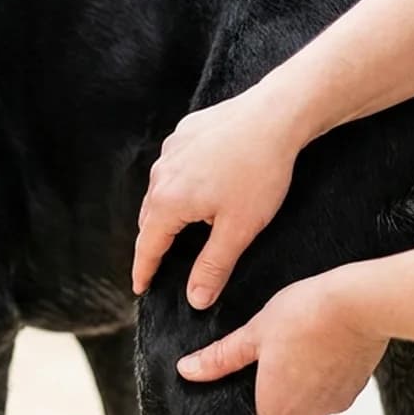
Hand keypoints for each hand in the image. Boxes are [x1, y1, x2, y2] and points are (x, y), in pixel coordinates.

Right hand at [133, 86, 313, 307]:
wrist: (274, 115)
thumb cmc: (259, 173)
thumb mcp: (239, 229)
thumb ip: (213, 266)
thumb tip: (196, 300)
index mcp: (168, 202)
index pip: (148, 246)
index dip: (143, 270)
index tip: (139, 287)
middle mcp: (161, 174)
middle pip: (150, 218)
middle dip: (153, 242)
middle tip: (157, 263)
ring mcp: (171, 150)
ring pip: (160, 190)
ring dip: (166, 211)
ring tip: (178, 227)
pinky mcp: (185, 132)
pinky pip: (174, 165)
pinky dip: (178, 183)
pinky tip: (198, 186)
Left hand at [178, 271, 387, 414]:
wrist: (361, 303)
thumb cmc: (305, 316)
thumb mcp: (254, 333)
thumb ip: (221, 358)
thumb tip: (187, 370)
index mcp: (279, 409)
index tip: (251, 414)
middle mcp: (310, 413)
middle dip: (279, 407)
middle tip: (268, 371)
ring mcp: (336, 402)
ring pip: (313, 408)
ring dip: (303, 391)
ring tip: (294, 353)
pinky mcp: (357, 387)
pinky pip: (334, 393)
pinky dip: (325, 379)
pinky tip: (319, 349)